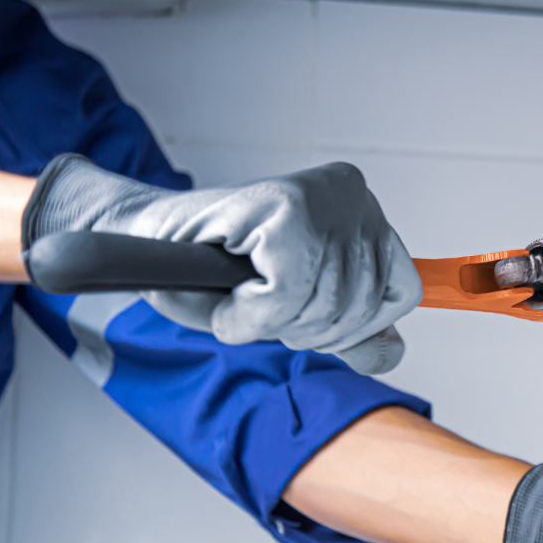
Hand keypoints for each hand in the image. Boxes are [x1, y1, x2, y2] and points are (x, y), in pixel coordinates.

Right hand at [22, 154, 421, 373]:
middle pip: (363, 305)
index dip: (350, 325)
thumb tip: (392, 350)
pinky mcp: (280, 206)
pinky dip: (248, 317)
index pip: (402, 293)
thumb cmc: (216, 273)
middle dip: (305, 327)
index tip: (302, 313)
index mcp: (365, 212)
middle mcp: (352, 192)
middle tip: (261, 305)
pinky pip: (285, 296)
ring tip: (242, 296)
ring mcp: (320, 195)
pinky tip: (228, 295)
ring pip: (324, 305)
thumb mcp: (298, 311)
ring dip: (271, 324)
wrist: (140, 241)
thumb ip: (351, 332)